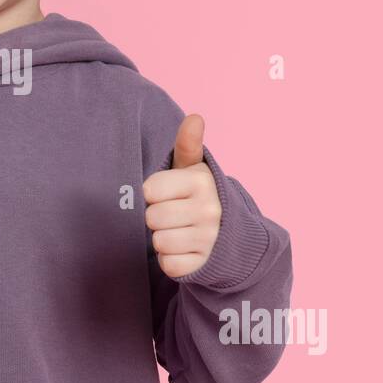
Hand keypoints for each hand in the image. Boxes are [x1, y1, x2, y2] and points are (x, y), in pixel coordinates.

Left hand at [143, 113, 221, 278]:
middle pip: (152, 217)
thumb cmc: (200, 195)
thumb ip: (188, 144)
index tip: (168, 194)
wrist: (233, 234)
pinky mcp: (205, 265)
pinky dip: (172, 260)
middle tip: (174, 215)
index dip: (153, 193)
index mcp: (201, 181)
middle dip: (157, 217)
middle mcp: (209, 210)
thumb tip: (194, 117)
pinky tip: (185, 250)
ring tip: (180, 232)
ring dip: (164, 240)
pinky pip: (169, 265)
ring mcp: (209, 239)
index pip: (149, 190)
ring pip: (159, 242)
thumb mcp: (194, 169)